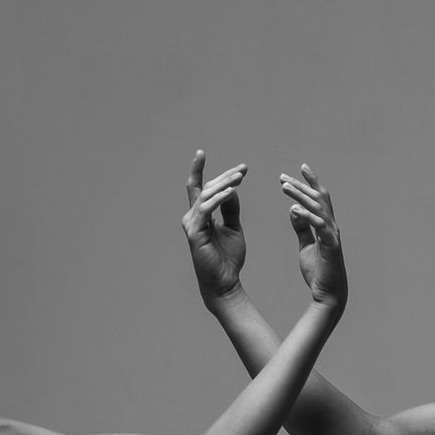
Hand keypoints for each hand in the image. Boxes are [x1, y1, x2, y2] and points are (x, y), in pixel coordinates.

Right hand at [184, 151, 248, 302]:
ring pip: (206, 196)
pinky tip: (232, 192)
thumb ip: (231, 208)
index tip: (201, 152)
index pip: (197, 187)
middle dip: (224, 176)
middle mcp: (192, 217)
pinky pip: (206, 210)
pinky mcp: (194, 233)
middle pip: (205, 188)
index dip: (198, 169)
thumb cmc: (228, 257)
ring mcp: (192, 224)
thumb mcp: (234, 227)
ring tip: (240, 177)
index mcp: (200, 215)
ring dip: (224, 184)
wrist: (225, 282)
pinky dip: (219, 199)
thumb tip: (232, 188)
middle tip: (243, 169)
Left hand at [280, 164, 345, 309]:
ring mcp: (332, 235)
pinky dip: (306, 216)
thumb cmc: (318, 271)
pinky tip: (293, 209)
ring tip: (284, 187)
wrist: (328, 294)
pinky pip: (318, 226)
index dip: (311, 182)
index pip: (319, 198)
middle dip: (302, 185)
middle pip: (319, 198)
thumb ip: (301, 227)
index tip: (300, 168)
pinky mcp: (330, 245)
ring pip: (318, 208)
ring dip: (300, 195)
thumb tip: (293, 210)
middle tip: (282, 177)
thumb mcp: (305, 245)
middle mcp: (331, 226)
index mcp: (325, 225)